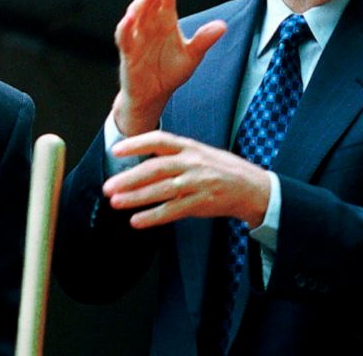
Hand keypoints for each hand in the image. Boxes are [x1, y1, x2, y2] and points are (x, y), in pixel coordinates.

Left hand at [103, 131, 270, 228]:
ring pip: (161, 190)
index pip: (160, 140)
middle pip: (156, 168)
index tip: (117, 150)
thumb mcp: (203, 154)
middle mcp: (193, 162)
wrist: (253, 188)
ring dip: (136, 197)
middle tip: (109, 186)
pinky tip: (138, 220)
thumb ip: (176, 156)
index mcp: (191, 147)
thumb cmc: (225, 171)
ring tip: (117, 202)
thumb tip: (144, 163)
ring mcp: (198, 183)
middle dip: (129, 178)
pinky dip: (153, 216)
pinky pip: (173, 210)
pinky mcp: (202, 202)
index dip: (137, 144)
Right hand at [113, 0, 226, 135]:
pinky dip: (126, 26)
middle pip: (151, 0)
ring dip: (144, 1)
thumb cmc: (169, 72)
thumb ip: (204, 40)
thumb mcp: (192, 56)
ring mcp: (137, 37)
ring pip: (136, 13)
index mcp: (165, 21)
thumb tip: (222, 25)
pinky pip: (124, 36)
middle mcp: (149, 25)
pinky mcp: (128, 52)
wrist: (153, 95)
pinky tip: (131, 17)